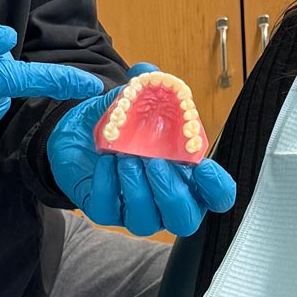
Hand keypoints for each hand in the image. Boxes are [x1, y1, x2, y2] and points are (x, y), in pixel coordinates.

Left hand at [46, 66, 238, 236]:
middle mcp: (167, 199)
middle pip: (186, 220)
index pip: (217, 197)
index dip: (217, 188)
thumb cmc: (121, 125)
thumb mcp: (135, 101)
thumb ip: (148, 86)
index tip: (202, 165)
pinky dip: (109, 185)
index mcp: (188, 176)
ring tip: (125, 158)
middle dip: (171, 192)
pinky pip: (111, 210)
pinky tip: (106, 162)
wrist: (79, 134)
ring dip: (137, 188)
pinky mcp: (107, 212)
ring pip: (147, 222)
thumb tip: (150, 74)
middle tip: (155, 162)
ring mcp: (137, 210)